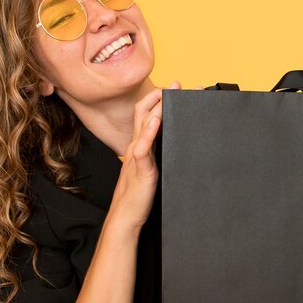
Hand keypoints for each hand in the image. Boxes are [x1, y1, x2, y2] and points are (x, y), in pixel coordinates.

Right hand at [108, 81, 181, 230]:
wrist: (126, 218)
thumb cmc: (139, 197)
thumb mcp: (150, 170)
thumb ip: (157, 156)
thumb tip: (174, 144)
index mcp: (140, 146)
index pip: (147, 115)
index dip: (158, 100)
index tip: (175, 89)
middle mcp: (137, 147)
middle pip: (143, 113)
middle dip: (159, 96)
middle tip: (176, 84)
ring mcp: (137, 157)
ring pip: (144, 126)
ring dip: (156, 108)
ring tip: (168, 95)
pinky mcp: (142, 170)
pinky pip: (143, 149)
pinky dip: (148, 133)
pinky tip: (156, 122)